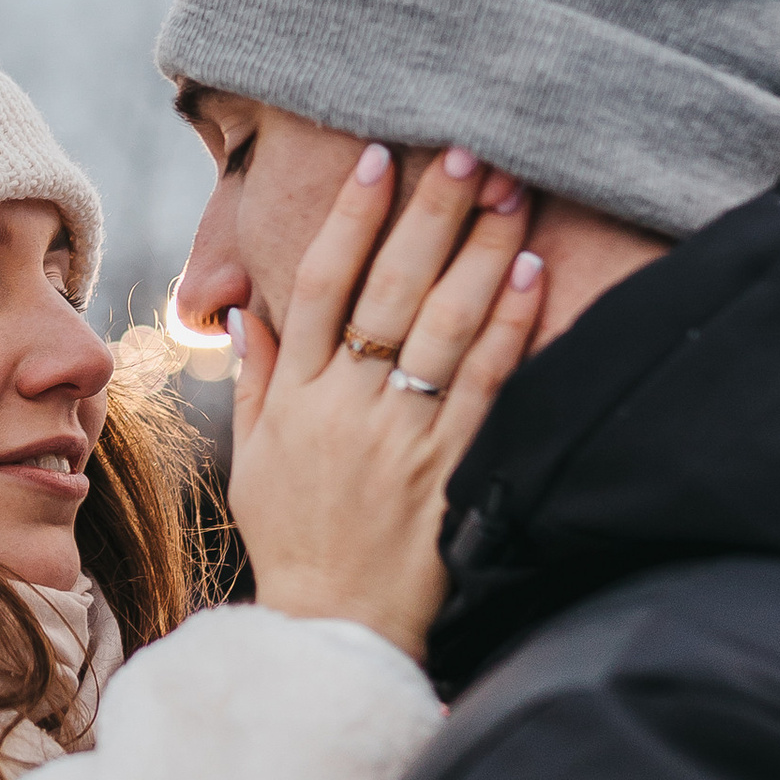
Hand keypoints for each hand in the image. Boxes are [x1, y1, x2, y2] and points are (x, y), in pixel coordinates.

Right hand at [227, 145, 542, 662]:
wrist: (333, 629)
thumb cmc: (294, 540)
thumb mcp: (257, 458)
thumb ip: (260, 377)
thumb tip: (249, 306)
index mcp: (297, 398)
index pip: (321, 285)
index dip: (352, 219)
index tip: (379, 161)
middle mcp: (347, 408)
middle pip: (392, 289)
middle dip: (430, 213)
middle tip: (462, 150)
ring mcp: (403, 437)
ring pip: (446, 325)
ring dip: (480, 251)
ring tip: (508, 191)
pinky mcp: (453, 470)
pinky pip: (489, 386)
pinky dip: (511, 326)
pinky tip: (531, 274)